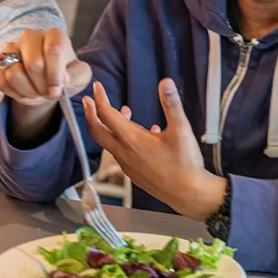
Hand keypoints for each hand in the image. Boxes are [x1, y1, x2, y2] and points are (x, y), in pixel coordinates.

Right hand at [0, 29, 92, 141]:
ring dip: (28, 91)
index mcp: (54, 35)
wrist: (46, 83)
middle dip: (42, 85)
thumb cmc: (65, 76)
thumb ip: (77, 75)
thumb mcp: (80, 76)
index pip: (54, 50)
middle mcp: (30, 36)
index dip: (55, 75)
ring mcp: (11, 47)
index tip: (57, 90)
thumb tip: (63, 79)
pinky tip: (23, 92)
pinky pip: (0, 80)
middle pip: (33, 64)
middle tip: (47, 92)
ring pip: (14, 74)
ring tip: (36, 92)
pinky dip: (13, 93)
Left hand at [83, 79, 226, 220]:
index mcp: (132, 140)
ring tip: (121, 113)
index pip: (106, 115)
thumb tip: (165, 83)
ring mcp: (127, 165)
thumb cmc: (185, 164)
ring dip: (108, 127)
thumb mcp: (181, 130)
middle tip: (89, 100)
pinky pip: (120, 152)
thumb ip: (171, 104)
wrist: (188, 194)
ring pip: (109, 142)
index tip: (97, 86)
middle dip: (91, 114)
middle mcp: (124, 153)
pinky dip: (121, 139)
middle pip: (97, 131)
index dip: (100, 98)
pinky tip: (142, 134)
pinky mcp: (134, 173)